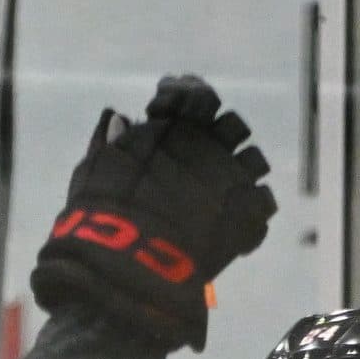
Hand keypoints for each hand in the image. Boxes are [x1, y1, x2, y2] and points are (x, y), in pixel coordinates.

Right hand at [29, 75, 276, 350]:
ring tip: (220, 196)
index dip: (187, 103)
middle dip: (220, 140)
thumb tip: (119, 117)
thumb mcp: (95, 172)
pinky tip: (228, 230)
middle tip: (200, 165)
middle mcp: (209, 144)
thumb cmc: (99, 216)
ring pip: (255, 160)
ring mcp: (232, 177)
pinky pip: (264, 202)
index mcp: (174, 126)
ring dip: (240, 173)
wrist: (126, 263)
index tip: (170, 121)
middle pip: (233, 126)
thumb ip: (109, 143)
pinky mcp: (247, 214)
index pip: (197, 95)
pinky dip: (250, 214)